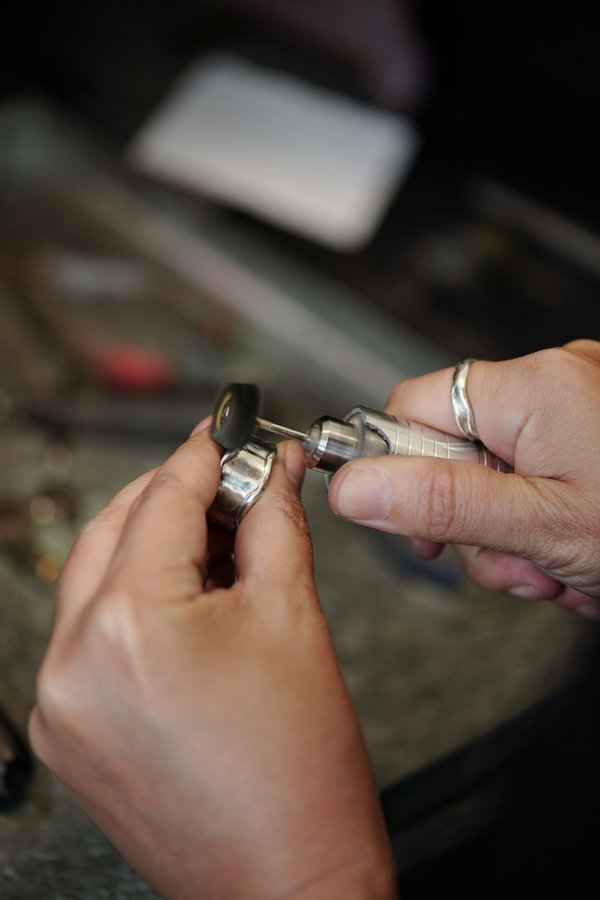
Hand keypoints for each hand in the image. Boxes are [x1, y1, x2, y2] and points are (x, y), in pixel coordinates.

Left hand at [29, 427, 394, 898]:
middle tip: (235, 485)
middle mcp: (74, 660)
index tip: (228, 434)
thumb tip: (271, 471)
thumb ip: (274, 523)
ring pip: (95, 575)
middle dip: (176, 494)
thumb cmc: (300, 774)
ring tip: (220, 544)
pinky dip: (133, 597)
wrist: (288, 880)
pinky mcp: (65, 727)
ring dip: (153, 542)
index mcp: (132, 625)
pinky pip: (88, 631)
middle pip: (115, 526)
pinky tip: (188, 598)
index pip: (164, 497)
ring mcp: (59, 700)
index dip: (205, 454)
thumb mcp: (295, 617)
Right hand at [329, 340, 599, 619]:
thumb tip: (352, 487)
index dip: (399, 470)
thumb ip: (442, 503)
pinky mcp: (593, 431)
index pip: (411, 407)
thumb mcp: (541, 525)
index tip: (419, 525)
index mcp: (531, 385)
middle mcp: (553, 378)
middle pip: (454, 453)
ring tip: (558, 572)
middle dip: (476, 525)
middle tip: (517, 563)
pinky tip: (576, 557)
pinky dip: (544, 522)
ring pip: (496, 477)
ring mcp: (578, 404)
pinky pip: (536, 477)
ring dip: (515, 538)